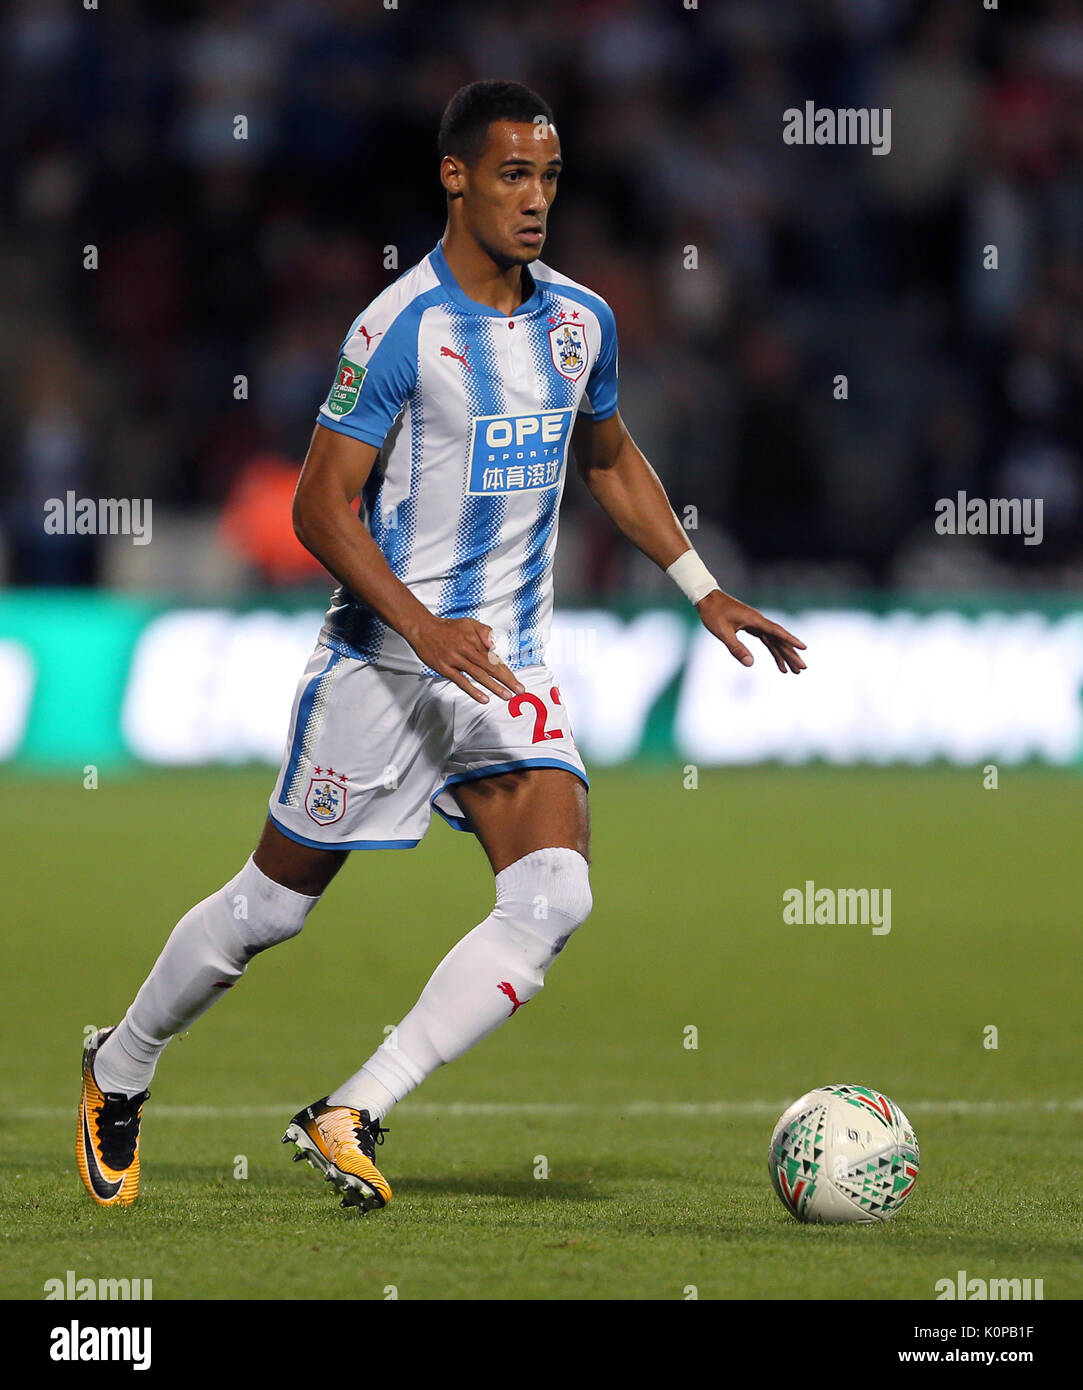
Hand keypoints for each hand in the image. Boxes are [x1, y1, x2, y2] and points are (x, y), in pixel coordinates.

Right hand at [405, 615, 525, 702]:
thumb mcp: (469, 622)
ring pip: (478, 675)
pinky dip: (473, 690)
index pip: (494, 658)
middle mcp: (467, 650)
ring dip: (494, 686)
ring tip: (506, 696)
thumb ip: (485, 632)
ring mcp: (455, 660)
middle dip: (506, 680)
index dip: (507, 671)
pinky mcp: (444, 668)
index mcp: (475, 640)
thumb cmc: (448, 627)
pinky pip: (461, 681)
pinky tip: (483, 698)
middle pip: (490, 667)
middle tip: (519, 690)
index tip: (517, 681)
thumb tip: (494, 646)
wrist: (423, 628)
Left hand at [696, 590, 806, 672]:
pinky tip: (779, 661)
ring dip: (784, 655)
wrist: (707, 598)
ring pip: (775, 641)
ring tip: (793, 671)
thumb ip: (736, 648)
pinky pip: (767, 640)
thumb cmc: (713, 613)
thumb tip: (750, 664)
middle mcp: (759, 621)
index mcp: (755, 621)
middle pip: (779, 640)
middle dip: (791, 654)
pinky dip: (773, 650)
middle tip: (802, 668)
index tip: (803, 648)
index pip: (777, 632)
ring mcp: (756, 624)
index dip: (790, 641)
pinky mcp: (752, 626)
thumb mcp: (722, 632)